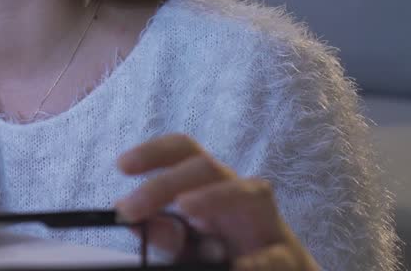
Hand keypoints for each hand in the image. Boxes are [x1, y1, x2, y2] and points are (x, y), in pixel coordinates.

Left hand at [115, 134, 318, 270]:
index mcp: (210, 189)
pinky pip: (276, 254)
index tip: (122, 165)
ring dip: (215, 196)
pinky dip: (258, 261)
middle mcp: (238, 196)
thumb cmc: (228, 257)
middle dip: (165, 182)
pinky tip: (237, 267)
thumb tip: (138, 224)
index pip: (184, 153)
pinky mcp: (288, 257)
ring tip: (185, 207)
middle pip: (206, 167)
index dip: (153, 152)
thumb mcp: (189, 249)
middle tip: (130, 208)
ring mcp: (267, 224)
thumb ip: (167, 238)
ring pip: (249, 191)